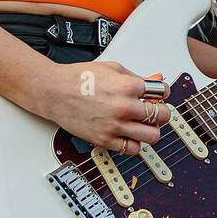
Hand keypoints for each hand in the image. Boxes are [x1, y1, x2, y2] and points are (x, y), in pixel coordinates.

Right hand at [34, 60, 171, 155]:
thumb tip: (154, 82)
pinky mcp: (105, 140)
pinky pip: (132, 149)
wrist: (54, 92)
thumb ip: (136, 77)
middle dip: (161, 112)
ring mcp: (115, 126)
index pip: (162, 92)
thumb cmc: (79, 78)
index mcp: (127, 86)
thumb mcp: (112, 68)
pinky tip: (129, 133)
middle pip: (162, 116)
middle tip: (155, 110)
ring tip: (143, 124)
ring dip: (152, 130)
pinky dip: (135, 142)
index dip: (162, 92)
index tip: (158, 94)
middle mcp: (124, 107)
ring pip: (152, 136)